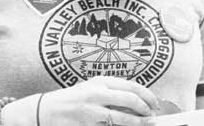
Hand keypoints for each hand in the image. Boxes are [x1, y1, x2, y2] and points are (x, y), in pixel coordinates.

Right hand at [4, 76, 157, 125]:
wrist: (48, 110)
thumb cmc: (73, 99)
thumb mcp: (92, 89)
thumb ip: (112, 93)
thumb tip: (137, 102)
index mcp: (100, 81)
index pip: (131, 86)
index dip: (147, 95)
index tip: (155, 103)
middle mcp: (97, 93)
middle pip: (130, 100)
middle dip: (146, 109)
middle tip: (153, 116)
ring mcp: (92, 110)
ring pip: (122, 118)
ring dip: (138, 123)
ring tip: (146, 124)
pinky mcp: (88, 125)